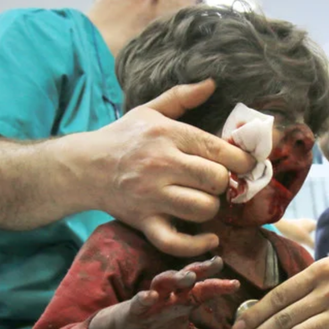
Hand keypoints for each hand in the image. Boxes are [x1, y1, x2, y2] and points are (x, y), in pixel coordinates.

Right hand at [79, 79, 255, 256]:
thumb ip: (182, 97)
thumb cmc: (122, 137)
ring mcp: (152, 196)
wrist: (84, 167)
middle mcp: (162, 164)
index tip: (245, 165)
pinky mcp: (144, 221)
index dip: (241, 160)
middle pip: (216, 180)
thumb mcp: (150, 111)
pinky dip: (197, 244)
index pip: (218, 149)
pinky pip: (176, 241)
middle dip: (224, 183)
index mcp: (168, 135)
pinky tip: (209, 239)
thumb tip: (212, 83)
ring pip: (203, 208)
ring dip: (211, 207)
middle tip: (216, 182)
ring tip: (204, 200)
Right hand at [100, 257, 239, 328]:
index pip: (204, 288)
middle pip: (186, 276)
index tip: (235, 284)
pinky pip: (139, 300)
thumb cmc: (158, 324)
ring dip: (175, 277)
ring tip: (188, 277)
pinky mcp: (134, 306)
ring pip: (164, 282)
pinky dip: (144, 297)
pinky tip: (151, 296)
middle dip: (201, 269)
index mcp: (184, 298)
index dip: (218, 285)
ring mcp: (152, 297)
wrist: (127, 328)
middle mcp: (170, 293)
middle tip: (216, 263)